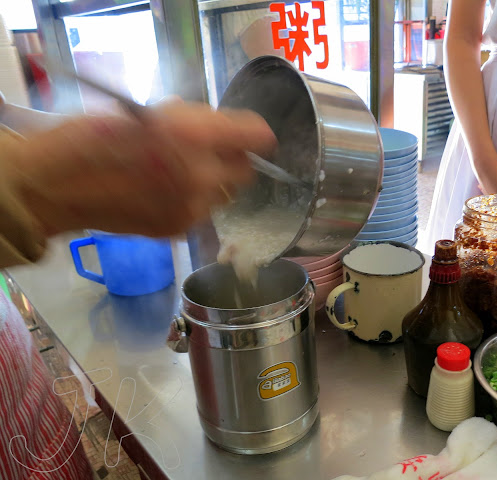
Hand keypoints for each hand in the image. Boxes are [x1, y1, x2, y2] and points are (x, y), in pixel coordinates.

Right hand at [7, 102, 276, 237]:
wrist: (61, 183)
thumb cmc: (98, 136)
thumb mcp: (151, 113)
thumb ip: (194, 122)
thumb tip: (219, 128)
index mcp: (196, 135)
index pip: (258, 136)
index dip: (254, 134)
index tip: (246, 135)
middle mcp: (203, 175)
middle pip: (247, 172)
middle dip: (234, 161)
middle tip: (210, 153)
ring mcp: (192, 208)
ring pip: (224, 195)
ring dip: (213, 183)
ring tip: (180, 175)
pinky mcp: (179, 230)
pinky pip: (201, 213)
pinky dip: (191, 203)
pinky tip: (163, 194)